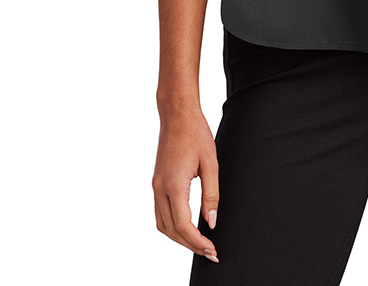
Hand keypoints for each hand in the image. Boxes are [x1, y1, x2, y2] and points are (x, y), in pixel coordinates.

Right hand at [152, 105, 220, 262]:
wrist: (177, 114)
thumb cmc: (196, 133)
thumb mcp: (211, 163)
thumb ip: (212, 195)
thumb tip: (211, 222)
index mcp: (174, 184)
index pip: (183, 225)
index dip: (198, 242)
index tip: (212, 250)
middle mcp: (160, 188)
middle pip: (171, 231)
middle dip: (190, 245)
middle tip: (210, 252)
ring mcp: (155, 186)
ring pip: (162, 225)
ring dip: (179, 238)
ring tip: (199, 243)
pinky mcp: (156, 183)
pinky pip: (160, 213)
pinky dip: (172, 226)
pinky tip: (186, 228)